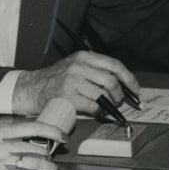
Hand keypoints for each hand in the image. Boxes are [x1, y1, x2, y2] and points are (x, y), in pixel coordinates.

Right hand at [0, 118, 65, 169]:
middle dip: (51, 154)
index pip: (36, 128)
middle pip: (38, 149)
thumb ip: (11, 126)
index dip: (52, 132)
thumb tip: (28, 126)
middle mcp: (8, 144)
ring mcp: (5, 160)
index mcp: (7, 130)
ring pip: (34, 164)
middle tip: (56, 155)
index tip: (63, 136)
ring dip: (48, 167)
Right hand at [11, 51, 138, 115]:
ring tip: (105, 107)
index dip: (129, 78)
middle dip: (119, 94)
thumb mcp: (74, 66)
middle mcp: (78, 66)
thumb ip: (94, 70)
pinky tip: (95, 112)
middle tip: (118, 101)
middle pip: (111, 80)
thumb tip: (122, 83)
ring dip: (109, 104)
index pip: (114, 64)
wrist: (33, 88)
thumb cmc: (57, 80)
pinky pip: (94, 107)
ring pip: (104, 94)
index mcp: (83, 56)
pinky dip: (99, 112)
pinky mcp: (69, 97)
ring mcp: (73, 81)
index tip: (135, 89)